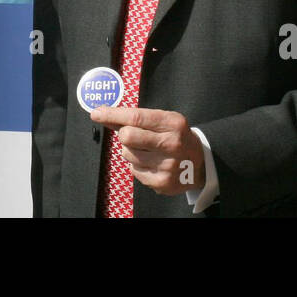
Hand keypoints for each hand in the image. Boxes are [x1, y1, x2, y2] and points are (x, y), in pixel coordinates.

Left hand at [91, 107, 205, 195]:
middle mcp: (172, 143)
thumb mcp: (164, 120)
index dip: (112, 114)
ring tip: (147, 150)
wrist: (200, 163)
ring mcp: (167, 165)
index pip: (136, 117)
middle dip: (124, 134)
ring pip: (127, 154)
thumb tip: (104, 114)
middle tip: (131, 135)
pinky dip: (138, 166)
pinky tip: (151, 163)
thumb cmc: (175, 136)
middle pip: (127, 136)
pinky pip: (134, 171)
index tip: (96, 113)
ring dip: (131, 151)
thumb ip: (137, 118)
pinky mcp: (162, 182)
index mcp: (173, 123)